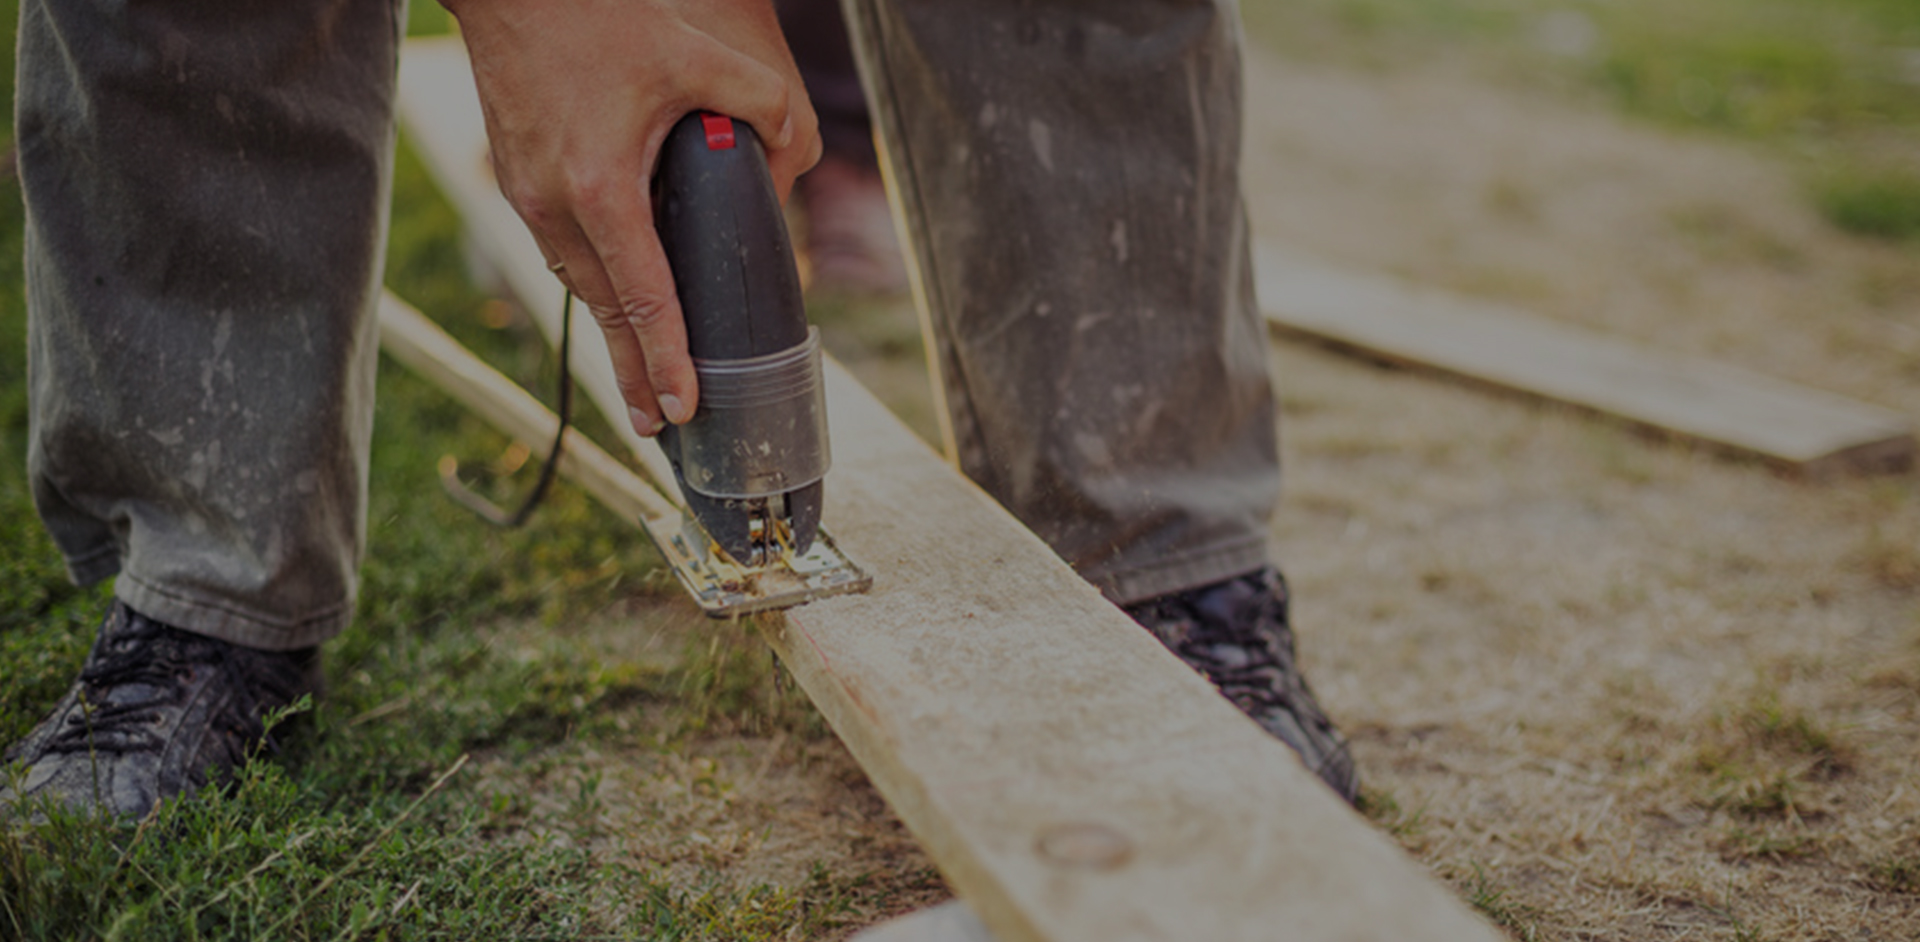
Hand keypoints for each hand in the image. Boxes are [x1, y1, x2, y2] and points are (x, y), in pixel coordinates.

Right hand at [445, 0, 820, 436]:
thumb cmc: (596, 20)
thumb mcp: (695, 55)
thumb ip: (762, 103)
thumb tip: (795, 147)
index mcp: (600, 187)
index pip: (642, 296)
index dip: (664, 358)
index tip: (680, 407)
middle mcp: (555, 206)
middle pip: (603, 314)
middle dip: (631, 376)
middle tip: (657, 430)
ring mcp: (528, 200)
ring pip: (578, 288)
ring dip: (609, 338)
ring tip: (637, 384)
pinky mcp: (516, 186)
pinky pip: (562, 256)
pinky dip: (591, 291)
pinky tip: (614, 309)